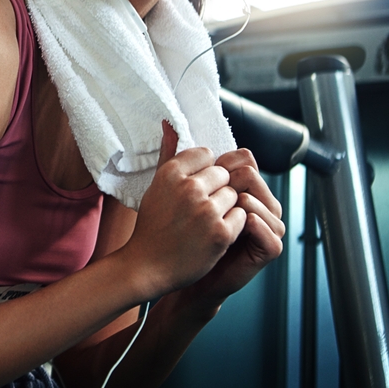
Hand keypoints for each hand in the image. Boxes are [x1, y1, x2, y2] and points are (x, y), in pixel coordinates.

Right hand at [124, 121, 246, 297]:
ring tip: (204, 223)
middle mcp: (188, 188)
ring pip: (234, 195)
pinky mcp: (221, 233)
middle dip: (216, 191)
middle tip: (197, 211)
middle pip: (223, 175)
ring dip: (225, 209)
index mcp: (171, 173)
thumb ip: (168, 153)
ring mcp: (206, 211)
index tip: (191, 190)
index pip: (207, 154)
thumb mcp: (156, 185)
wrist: (146, 265)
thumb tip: (169, 122)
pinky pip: (241, 217)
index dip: (203, 173)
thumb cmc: (152, 223)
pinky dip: (232, 227)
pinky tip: (212, 235)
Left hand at [185, 149, 284, 303]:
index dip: (220, 165)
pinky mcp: (268, 249)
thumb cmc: (181, 231)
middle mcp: (259, 204)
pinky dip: (252, 224)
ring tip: (217, 210)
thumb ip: (175, 157)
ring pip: (262, 201)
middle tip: (206, 195)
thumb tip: (166, 122)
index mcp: (242, 187)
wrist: (181, 271)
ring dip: (239, 203)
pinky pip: (269, 231)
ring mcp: (267, 226)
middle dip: (230, 182)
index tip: (196, 176)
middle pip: (253, 177)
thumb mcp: (176, 190)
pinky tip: (235, 224)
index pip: (243, 160)